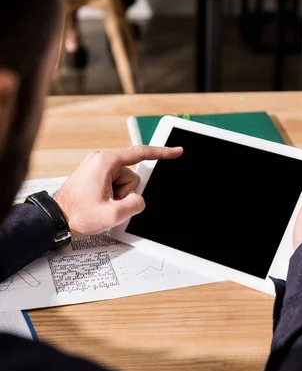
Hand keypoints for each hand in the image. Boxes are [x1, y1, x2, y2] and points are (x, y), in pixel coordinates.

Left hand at [54, 145, 182, 235]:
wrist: (55, 219)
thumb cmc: (77, 214)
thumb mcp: (114, 214)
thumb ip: (136, 204)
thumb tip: (138, 200)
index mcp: (106, 162)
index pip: (141, 154)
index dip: (162, 153)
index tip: (177, 151)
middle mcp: (100, 160)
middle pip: (132, 176)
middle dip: (126, 194)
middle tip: (110, 205)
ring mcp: (96, 168)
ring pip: (124, 183)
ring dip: (118, 197)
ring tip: (101, 205)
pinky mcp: (94, 176)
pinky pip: (114, 185)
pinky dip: (112, 197)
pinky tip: (99, 204)